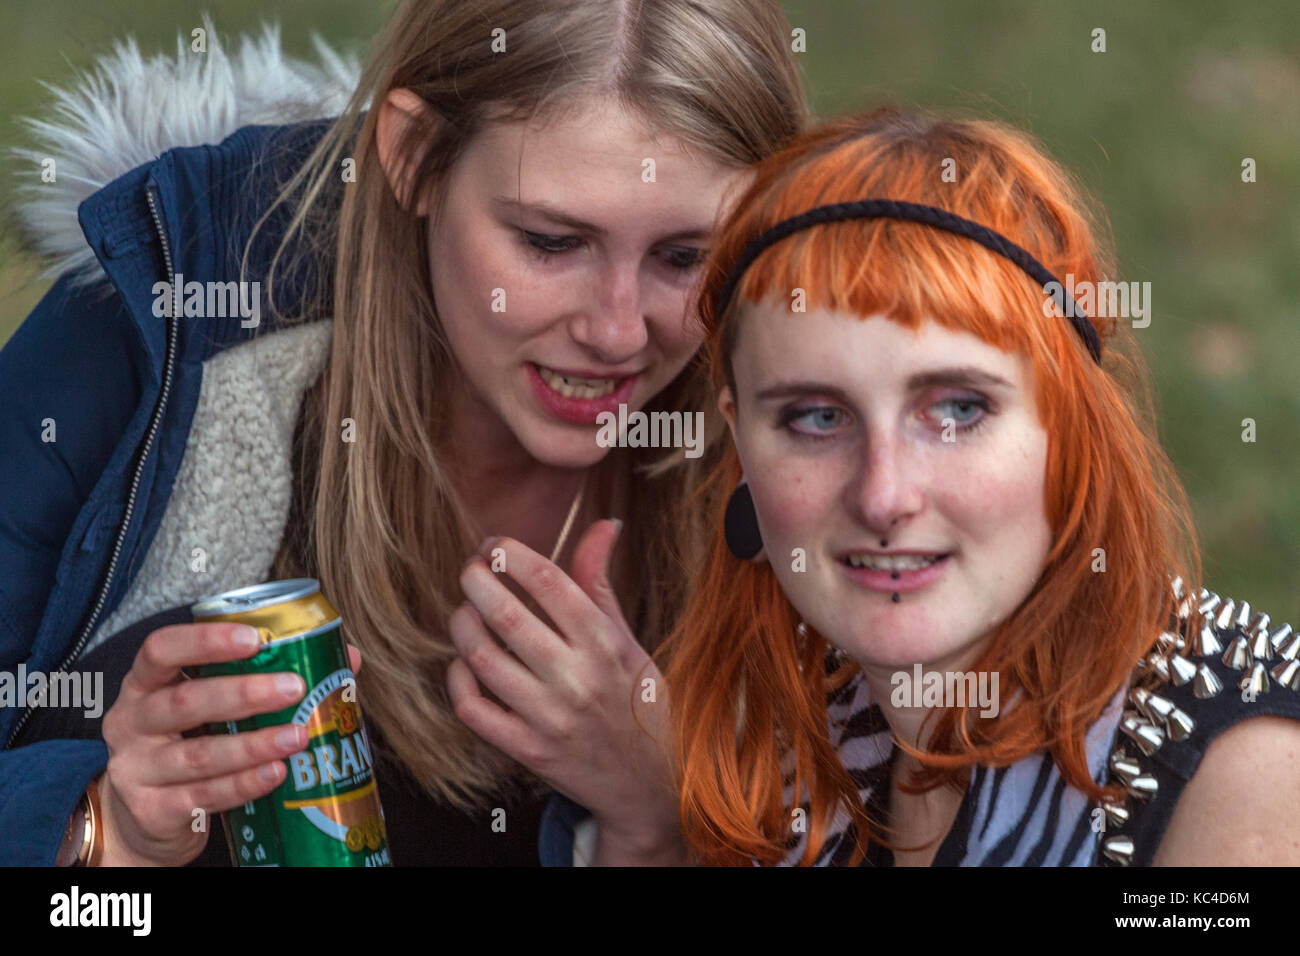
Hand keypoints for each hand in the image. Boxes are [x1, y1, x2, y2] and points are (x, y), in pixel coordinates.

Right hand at [96, 622, 361, 865]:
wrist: (144, 818)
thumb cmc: (188, 742)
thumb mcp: (207, 707)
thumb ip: (264, 676)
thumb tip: (346, 659)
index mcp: (145, 684)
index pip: (162, 649)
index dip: (206, 641)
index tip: (255, 639)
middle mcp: (132, 723)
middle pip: (185, 702)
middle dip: (244, 693)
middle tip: (294, 687)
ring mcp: (137, 770)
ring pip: (200, 755)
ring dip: (254, 744)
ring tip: (299, 735)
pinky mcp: (153, 811)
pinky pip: (204, 795)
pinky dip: (244, 784)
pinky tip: (275, 772)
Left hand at [448, 520, 685, 861]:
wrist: (652, 784)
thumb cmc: (642, 702)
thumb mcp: (629, 640)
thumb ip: (601, 583)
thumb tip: (603, 525)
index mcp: (604, 643)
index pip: (547, 581)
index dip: (510, 554)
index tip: (494, 545)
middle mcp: (576, 678)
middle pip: (505, 615)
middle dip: (475, 581)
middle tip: (469, 570)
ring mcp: (548, 718)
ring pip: (481, 659)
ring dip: (462, 625)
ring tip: (465, 612)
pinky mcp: (527, 751)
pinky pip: (472, 709)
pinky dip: (458, 678)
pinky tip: (465, 662)